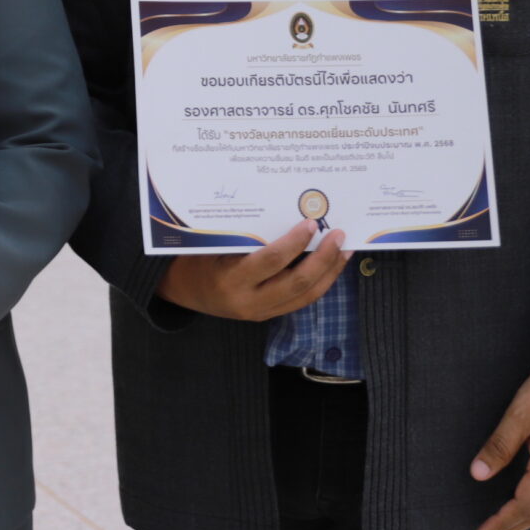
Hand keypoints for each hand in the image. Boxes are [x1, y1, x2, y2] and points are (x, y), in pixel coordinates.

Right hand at [156, 221, 348, 320]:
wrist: (185, 291)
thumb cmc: (198, 257)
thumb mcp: (214, 244)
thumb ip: (246, 236)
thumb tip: (287, 214)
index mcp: (231, 279)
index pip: (270, 261)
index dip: (294, 242)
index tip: (311, 223)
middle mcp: (248, 301)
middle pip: (297, 283)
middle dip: (323, 258)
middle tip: (338, 235)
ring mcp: (261, 312)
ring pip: (306, 296)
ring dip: (329, 272)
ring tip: (344, 250)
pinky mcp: (269, 315)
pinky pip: (302, 301)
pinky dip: (321, 282)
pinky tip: (331, 266)